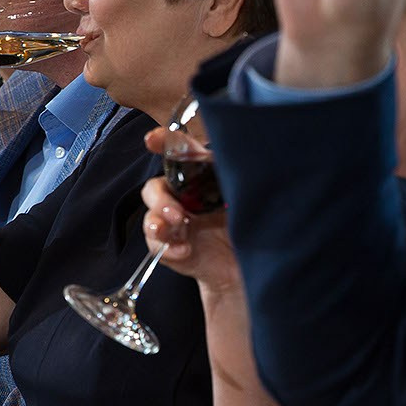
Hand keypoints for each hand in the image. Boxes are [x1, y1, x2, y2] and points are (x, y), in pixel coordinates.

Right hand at [139, 134, 240, 291]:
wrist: (255, 265)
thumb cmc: (254, 226)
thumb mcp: (252, 198)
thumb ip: (244, 180)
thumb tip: (244, 160)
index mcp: (202, 178)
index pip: (181, 154)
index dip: (164, 143)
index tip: (152, 140)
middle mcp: (184, 199)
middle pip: (156, 189)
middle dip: (160, 199)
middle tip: (177, 213)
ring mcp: (177, 226)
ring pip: (151, 218)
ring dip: (158, 222)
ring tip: (178, 228)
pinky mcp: (173, 250)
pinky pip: (158, 247)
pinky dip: (168, 249)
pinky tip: (185, 250)